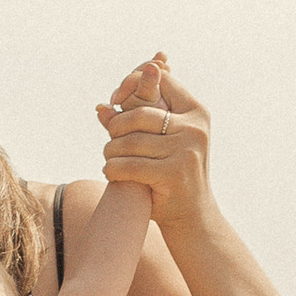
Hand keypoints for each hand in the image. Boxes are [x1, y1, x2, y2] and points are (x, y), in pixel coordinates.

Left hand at [95, 51, 211, 234]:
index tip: (114, 98)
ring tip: (110, 159)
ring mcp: (186, 150)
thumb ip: (134, 121)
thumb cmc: (171, 172)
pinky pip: (129, 165)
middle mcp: (195, 128)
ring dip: (111, 151)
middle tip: (110, 142)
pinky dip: (113, 169)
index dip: (133, 83)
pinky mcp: (174, 173)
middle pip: (139, 113)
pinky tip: (111, 173)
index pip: (162, 80)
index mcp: (196, 112)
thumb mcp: (160, 141)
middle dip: (117, 127)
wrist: (193, 214)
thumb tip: (99, 107)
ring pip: (130, 141)